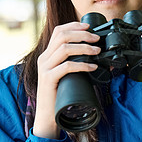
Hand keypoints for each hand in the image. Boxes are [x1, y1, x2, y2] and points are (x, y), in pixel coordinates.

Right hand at [33, 22, 100, 138]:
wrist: (49, 116)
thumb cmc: (62, 95)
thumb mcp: (68, 74)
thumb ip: (75, 63)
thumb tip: (96, 54)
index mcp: (48, 55)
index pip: (59, 31)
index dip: (74, 25)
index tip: (89, 26)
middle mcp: (44, 58)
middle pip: (62, 35)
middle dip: (82, 34)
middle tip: (97, 38)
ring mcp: (45, 68)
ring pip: (64, 48)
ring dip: (84, 47)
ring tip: (97, 51)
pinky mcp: (49, 79)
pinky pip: (67, 66)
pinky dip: (82, 64)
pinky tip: (92, 66)